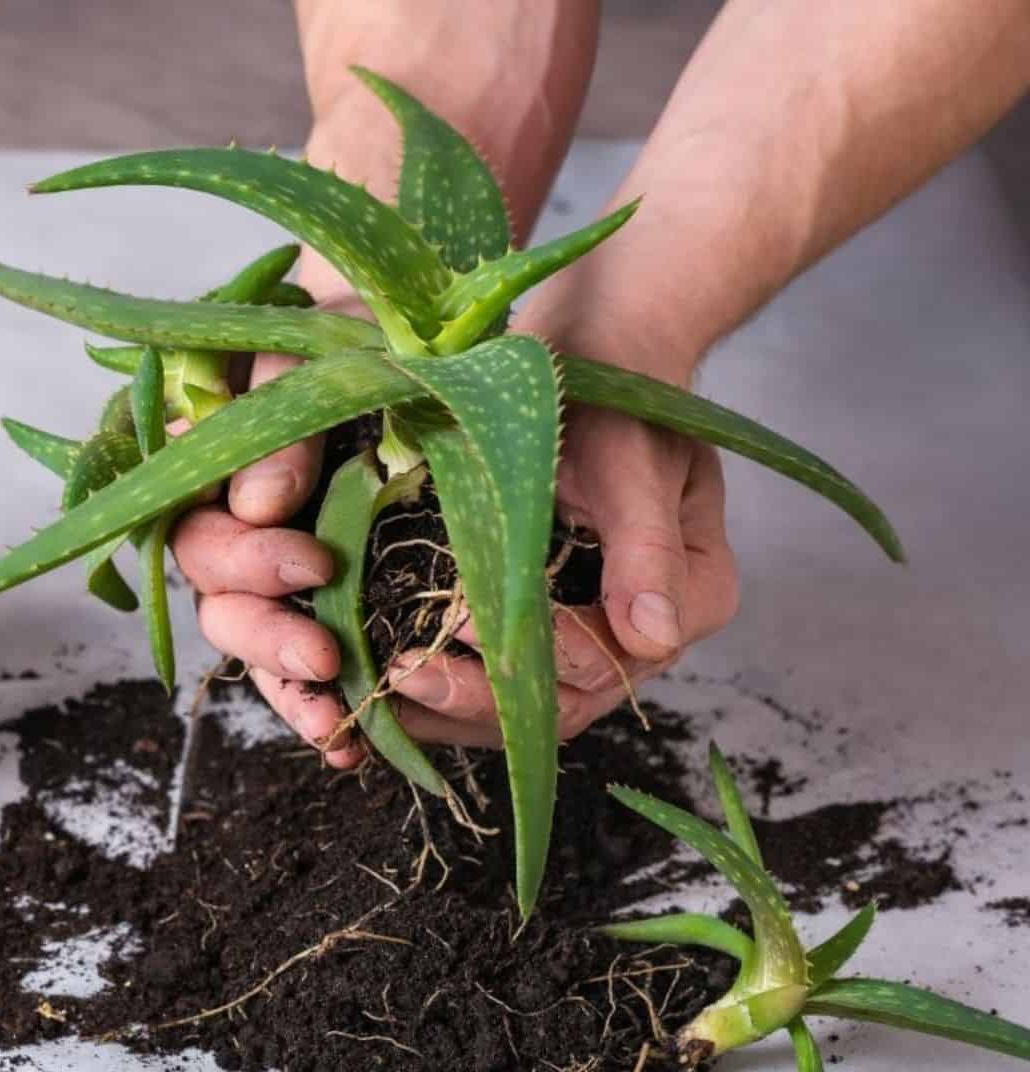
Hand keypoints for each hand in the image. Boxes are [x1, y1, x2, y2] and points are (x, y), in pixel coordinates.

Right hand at [171, 277, 369, 769]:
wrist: (407, 328)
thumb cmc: (350, 327)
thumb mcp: (311, 343)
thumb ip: (277, 412)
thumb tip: (258, 505)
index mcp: (205, 463)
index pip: (197, 531)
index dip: (246, 560)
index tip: (312, 559)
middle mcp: (228, 521)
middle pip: (217, 596)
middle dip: (267, 630)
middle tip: (323, 653)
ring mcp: (272, 565)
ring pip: (253, 640)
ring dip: (287, 685)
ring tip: (334, 718)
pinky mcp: (320, 593)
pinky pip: (301, 659)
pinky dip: (319, 704)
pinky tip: (347, 746)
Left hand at [388, 385, 739, 746]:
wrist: (588, 363)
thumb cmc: (615, 399)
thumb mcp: (630, 461)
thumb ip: (645, 546)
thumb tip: (655, 635)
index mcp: (691, 598)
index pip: (616, 659)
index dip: (544, 656)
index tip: (469, 625)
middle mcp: (642, 632)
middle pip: (566, 700)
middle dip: (480, 698)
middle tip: (404, 676)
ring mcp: (590, 633)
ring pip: (525, 705)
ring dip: (451, 707)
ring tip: (380, 695)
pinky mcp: (541, 623)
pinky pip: (496, 677)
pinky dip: (443, 687)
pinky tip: (387, 686)